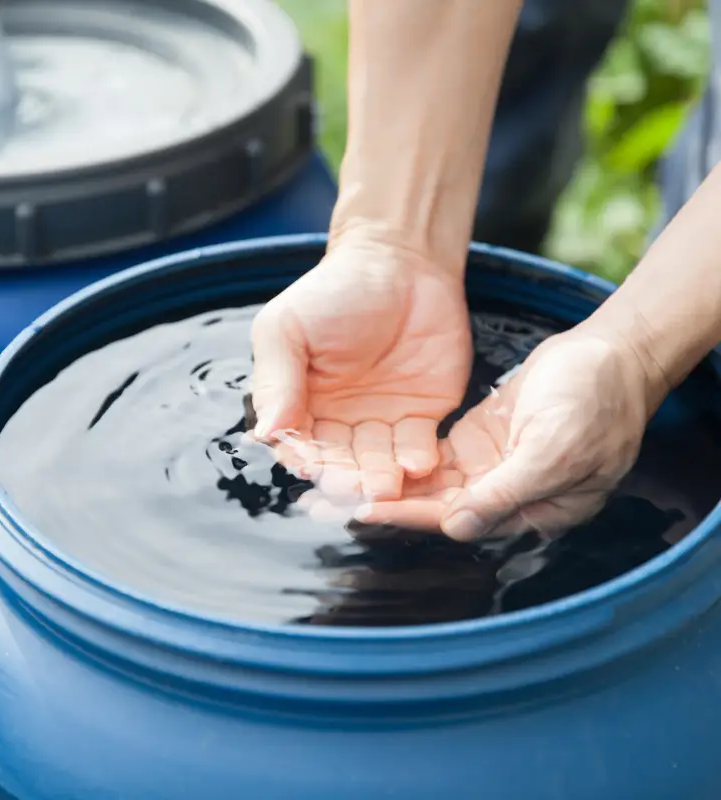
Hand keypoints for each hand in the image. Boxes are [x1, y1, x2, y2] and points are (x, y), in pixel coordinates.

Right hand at [250, 234, 471, 500]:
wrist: (401, 261)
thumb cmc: (335, 290)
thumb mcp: (288, 327)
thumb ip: (276, 379)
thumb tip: (264, 432)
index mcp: (301, 404)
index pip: (299, 444)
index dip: (305, 458)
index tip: (312, 468)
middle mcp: (340, 421)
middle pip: (340, 462)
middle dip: (346, 478)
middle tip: (355, 489)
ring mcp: (382, 421)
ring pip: (378, 463)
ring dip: (381, 478)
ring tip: (387, 485)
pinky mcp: (422, 416)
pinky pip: (418, 447)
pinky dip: (418, 461)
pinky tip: (419, 466)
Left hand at [354, 329, 652, 538]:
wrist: (611, 354)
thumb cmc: (595, 401)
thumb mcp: (555, 449)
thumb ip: (506, 492)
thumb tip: (457, 528)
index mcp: (532, 509)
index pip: (461, 519)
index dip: (412, 516)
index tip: (366, 512)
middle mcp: (507, 496)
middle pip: (440, 507)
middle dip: (391, 504)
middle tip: (338, 500)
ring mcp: (492, 467)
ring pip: (435, 485)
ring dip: (393, 484)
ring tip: (345, 481)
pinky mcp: (481, 441)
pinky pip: (439, 458)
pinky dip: (409, 460)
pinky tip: (372, 456)